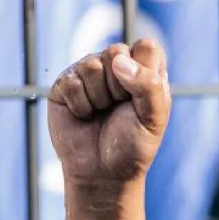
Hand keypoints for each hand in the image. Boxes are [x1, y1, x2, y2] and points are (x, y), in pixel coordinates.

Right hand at [47, 38, 170, 190]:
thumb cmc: (132, 145)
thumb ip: (148, 84)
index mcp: (144, 69)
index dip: (144, 72)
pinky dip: (81, 106)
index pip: (146, 47)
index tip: (142, 100)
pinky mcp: (65, 83)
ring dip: (100, 98)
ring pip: (92, 66)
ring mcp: (88, 71)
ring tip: (101, 113)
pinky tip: (85, 116)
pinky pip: (72, 83)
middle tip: (119, 109)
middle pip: (116, 51)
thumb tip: (118, 60)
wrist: (102, 173)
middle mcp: (116, 65)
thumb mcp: (153, 118)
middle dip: (120, 87)